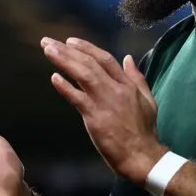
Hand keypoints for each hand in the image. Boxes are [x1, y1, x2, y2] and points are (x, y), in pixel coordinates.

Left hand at [41, 37, 165, 184]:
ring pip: (83, 75)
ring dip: (64, 60)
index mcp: (127, 84)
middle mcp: (116, 89)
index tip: (70, 41)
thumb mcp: (147, 99)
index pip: (105, 59)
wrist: (141, 155)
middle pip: (90, 63)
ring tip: (48, 50)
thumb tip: (128, 58)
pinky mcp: (96, 118)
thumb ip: (137, 77)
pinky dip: (65, 87)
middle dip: (68, 50)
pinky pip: (78, 99)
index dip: (87, 48)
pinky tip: (54, 77)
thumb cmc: (144, 131)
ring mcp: (105, 102)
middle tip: (48, 41)